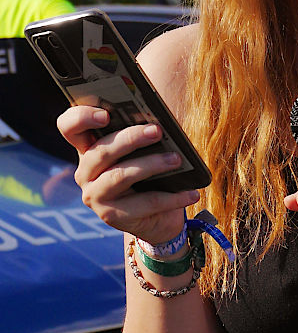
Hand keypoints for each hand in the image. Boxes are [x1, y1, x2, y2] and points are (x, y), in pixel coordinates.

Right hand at [57, 105, 199, 243]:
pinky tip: (191, 192)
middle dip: (130, 138)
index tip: (105, 114)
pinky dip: (172, 197)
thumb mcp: (146, 151)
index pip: (69, 126)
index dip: (81, 118)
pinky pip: (144, 203)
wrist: (156, 218)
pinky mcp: (111, 216)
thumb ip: (144, 134)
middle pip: (100, 151)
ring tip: (176, 159)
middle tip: (157, 131)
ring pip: (120, 176)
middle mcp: (85, 172)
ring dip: (152, 165)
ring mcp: (94, 196)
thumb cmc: (151, 173)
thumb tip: (161, 122)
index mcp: (88, 147)